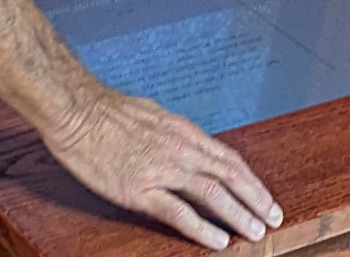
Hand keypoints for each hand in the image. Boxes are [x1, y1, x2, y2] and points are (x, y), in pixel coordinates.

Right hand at [42, 82, 282, 249]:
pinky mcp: (139, 189)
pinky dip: (202, 227)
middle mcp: (180, 150)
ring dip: (238, 215)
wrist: (76, 110)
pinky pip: (178, 212)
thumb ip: (175, 135)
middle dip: (256, 200)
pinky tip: (218, 240)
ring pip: (212, 194)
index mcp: (184, 132)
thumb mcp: (154, 116)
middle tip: (273, 218)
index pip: (229, 160)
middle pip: (229, 177)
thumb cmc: (108, 111)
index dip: (251, 181)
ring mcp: (161, 170)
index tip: (266, 198)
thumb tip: (191, 146)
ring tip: (255, 232)